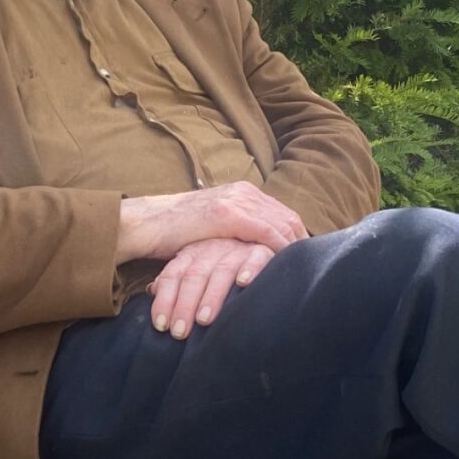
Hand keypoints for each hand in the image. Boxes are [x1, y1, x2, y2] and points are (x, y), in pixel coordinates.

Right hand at [117, 181, 306, 264]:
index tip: (307, 255)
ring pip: (280, 221)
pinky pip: (264, 230)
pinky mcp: (226, 213)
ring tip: (305, 266)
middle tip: (313, 264)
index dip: (297, 234)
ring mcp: (235, 200)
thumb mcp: (212, 227)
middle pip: (287, 216)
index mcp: (241, 192)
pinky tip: (287, 260)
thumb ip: (234, 231)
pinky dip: (279, 245)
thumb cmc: (174, 232)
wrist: (145, 224)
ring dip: (295, 245)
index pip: (281, 212)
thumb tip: (252, 250)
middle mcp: (243, 192)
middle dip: (302, 241)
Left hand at [147, 236, 275, 337]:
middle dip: (185, 305)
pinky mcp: (263, 251)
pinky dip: (250, 270)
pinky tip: (243, 284)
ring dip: (211, 296)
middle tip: (179, 332)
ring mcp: (237, 249)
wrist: (259, 240)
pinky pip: (255, 258)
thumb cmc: (226, 265)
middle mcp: (213, 248)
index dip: (166, 299)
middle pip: (194, 275)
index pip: (174, 275)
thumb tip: (152, 290)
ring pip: (221, 271)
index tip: (161, 325)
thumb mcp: (199, 267)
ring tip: (204, 320)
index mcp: (193, 253)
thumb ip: (177, 279)